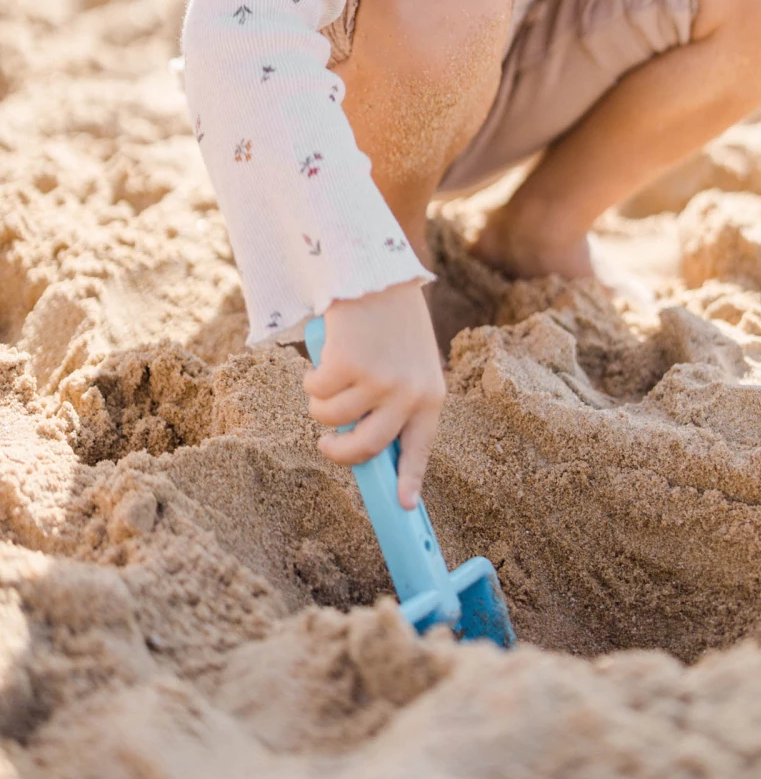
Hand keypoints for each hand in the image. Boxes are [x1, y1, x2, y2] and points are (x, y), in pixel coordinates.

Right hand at [302, 281, 445, 508]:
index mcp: (430, 395)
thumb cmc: (393, 319)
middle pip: (364, 448)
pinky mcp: (348, 366)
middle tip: (326, 443)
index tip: (402, 507)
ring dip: (320, 401)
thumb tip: (370, 447)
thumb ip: (398, 400)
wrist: (376, 271)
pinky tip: (325, 354)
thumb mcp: (410, 361)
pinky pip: (315, 390)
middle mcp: (408, 393)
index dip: (409, 480)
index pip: (419, 448)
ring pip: (331, 418)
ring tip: (329, 375)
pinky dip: (311, 376)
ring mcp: (378, 381)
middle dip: (337, 451)